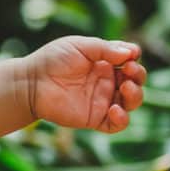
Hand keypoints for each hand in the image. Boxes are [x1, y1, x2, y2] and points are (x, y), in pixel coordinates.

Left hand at [24, 36, 145, 133]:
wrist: (31, 82)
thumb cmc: (52, 60)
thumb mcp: (79, 46)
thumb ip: (105, 49)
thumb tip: (132, 53)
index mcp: (104, 63)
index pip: (130, 62)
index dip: (134, 59)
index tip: (131, 55)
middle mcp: (107, 82)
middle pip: (136, 81)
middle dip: (138, 75)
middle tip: (129, 70)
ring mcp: (102, 100)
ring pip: (131, 102)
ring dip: (136, 95)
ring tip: (127, 88)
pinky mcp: (94, 118)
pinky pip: (116, 124)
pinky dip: (122, 119)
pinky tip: (115, 109)